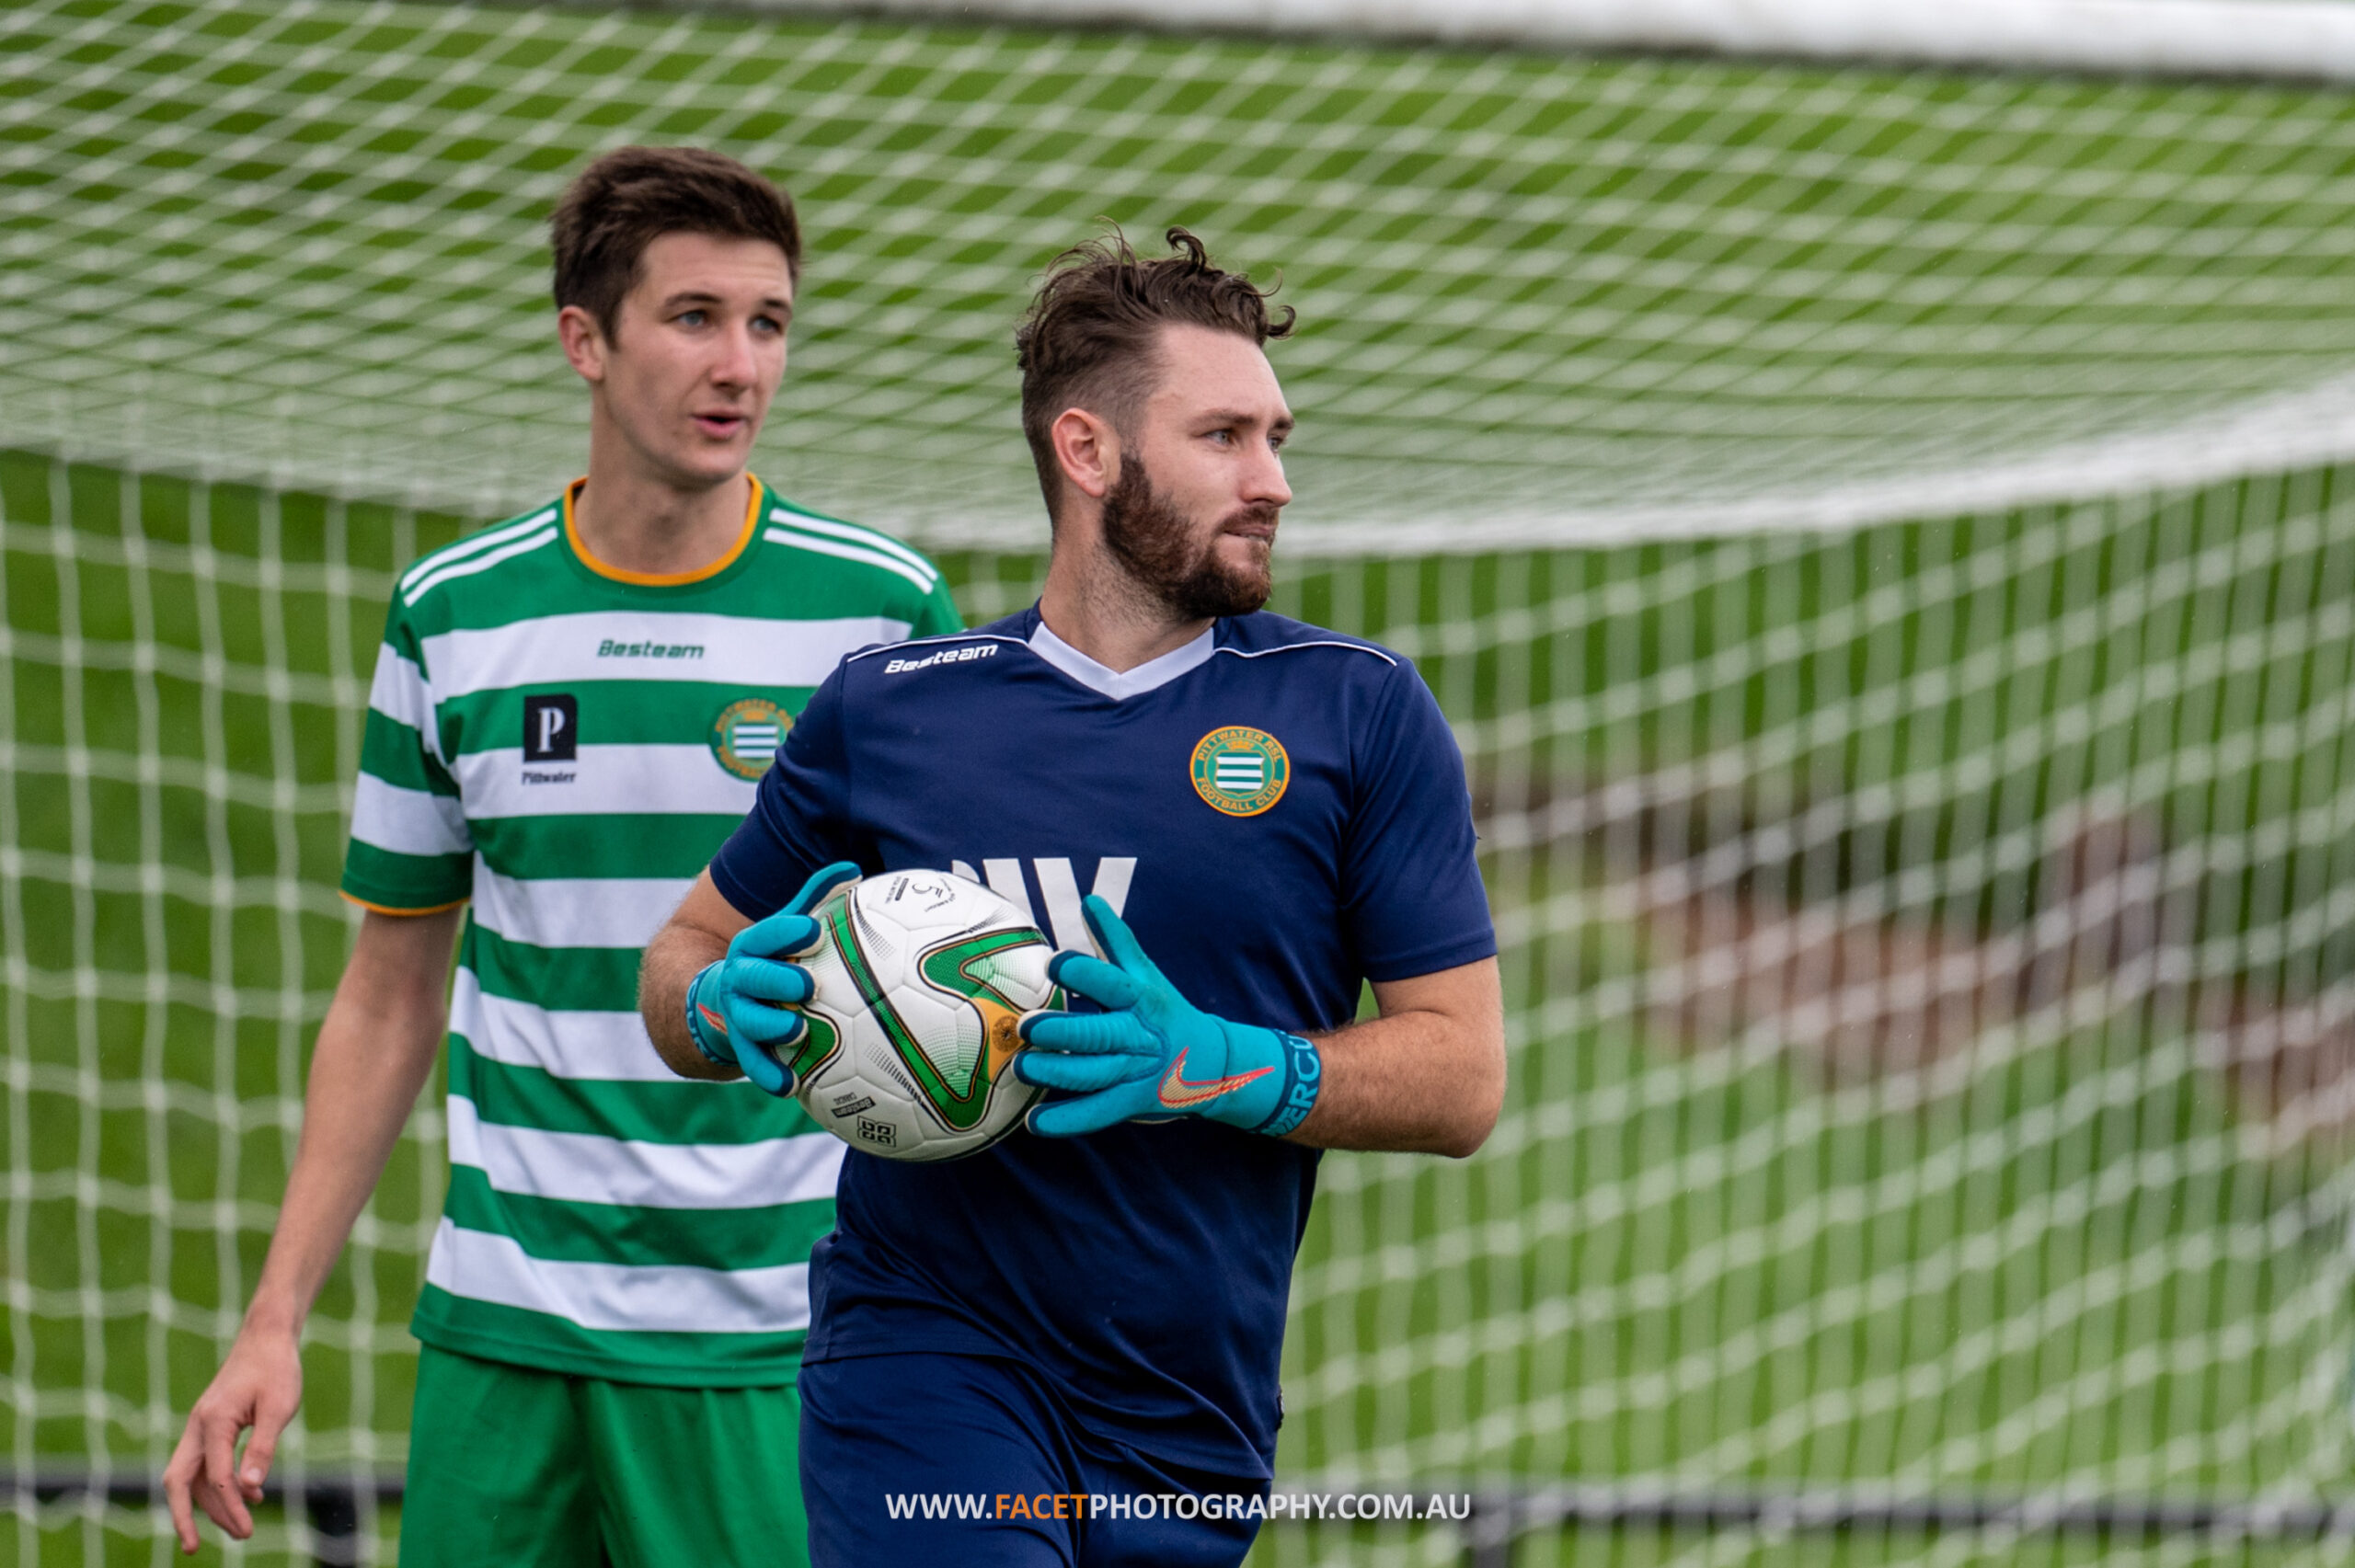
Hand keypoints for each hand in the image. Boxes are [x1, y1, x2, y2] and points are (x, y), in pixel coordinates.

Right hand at [163, 1326, 303, 1551]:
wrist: (267, 1337)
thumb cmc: (277, 1368)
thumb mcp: (280, 1407)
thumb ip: (264, 1447)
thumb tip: (250, 1488)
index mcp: (213, 1421)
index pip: (216, 1477)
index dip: (229, 1507)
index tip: (247, 1530)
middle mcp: (198, 1425)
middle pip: (179, 1481)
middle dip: (185, 1517)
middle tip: (195, 1549)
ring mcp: (200, 1426)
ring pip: (192, 1475)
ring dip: (210, 1504)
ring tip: (240, 1528)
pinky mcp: (210, 1426)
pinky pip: (205, 1463)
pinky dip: (219, 1484)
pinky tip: (250, 1495)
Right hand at [685, 862, 859, 1094]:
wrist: (721, 1000)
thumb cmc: (773, 958)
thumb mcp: (788, 926)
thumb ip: (817, 899)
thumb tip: (853, 869)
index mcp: (754, 946)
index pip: (767, 934)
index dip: (787, 932)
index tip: (813, 932)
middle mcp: (741, 980)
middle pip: (753, 978)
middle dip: (777, 979)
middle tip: (808, 985)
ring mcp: (738, 1016)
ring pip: (749, 1023)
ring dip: (772, 1026)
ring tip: (799, 1029)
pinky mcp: (742, 1049)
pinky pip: (753, 1065)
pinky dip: (770, 1075)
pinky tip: (792, 1086)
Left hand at [1014, 896, 1321, 1137]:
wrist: (1211, 1063)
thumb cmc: (1165, 1010)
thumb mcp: (1146, 974)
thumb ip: (1115, 939)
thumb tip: (1089, 899)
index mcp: (1140, 998)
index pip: (1111, 983)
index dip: (1082, 974)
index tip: (1053, 964)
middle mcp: (1138, 1035)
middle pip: (1099, 1034)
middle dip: (1062, 1030)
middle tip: (1027, 1026)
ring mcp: (1135, 1072)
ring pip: (1093, 1074)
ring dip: (1056, 1072)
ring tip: (1021, 1066)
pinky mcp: (1131, 1102)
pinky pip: (1096, 1113)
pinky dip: (1065, 1121)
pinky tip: (1034, 1124)